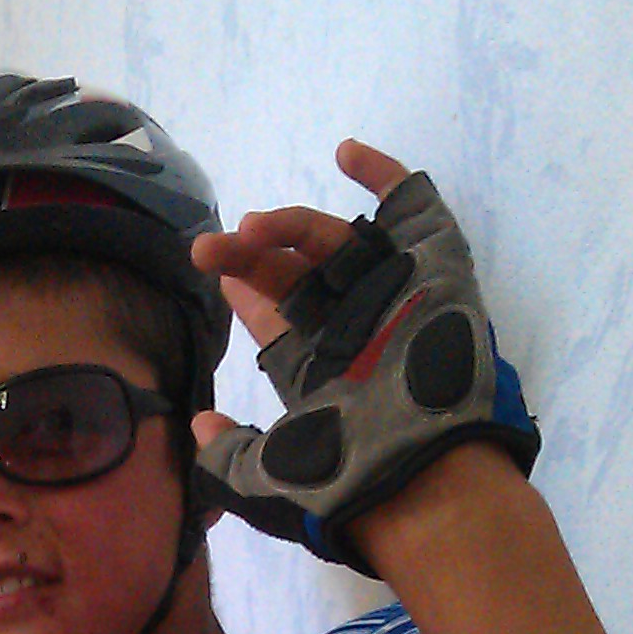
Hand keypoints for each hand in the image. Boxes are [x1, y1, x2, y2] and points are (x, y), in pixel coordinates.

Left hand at [187, 142, 538, 568]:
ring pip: (334, 241)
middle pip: (296, 272)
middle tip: (211, 248)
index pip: (275, 316)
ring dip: (288, 225)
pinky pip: (413, 210)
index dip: (243, 287)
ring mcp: (393, 294)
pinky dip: (385, 175)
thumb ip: (222, 457)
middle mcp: (355, 329)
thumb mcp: (261, 480)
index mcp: (320, 370)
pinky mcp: (434, 268)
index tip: (213, 267)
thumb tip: (198, 424)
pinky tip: (344, 152)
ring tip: (249, 227)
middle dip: (249, 254)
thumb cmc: (344, 481)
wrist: (417, 475)